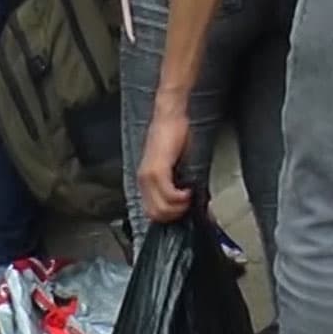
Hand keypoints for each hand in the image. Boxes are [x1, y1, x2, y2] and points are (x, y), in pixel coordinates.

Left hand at [137, 103, 193, 222]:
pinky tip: (188, 191)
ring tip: (189, 197)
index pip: (151, 212)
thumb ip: (172, 181)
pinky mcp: (158, 170)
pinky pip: (168, 195)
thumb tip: (182, 199)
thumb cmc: (172, 136)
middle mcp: (144, 180)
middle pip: (155, 215)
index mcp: (145, 181)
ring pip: (161, 209)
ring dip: (179, 208)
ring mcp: (149, 176)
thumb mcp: (170, 163)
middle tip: (187, 205)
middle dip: (175, 215)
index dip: (169, 216)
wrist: (169, 117)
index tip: (183, 209)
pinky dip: (180, 198)